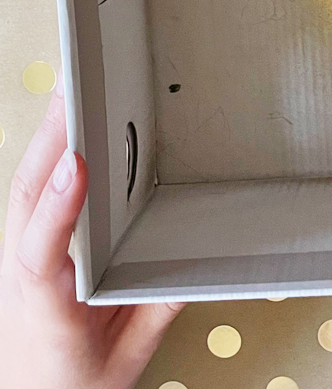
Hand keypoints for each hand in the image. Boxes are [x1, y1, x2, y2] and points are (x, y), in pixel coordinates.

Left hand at [0, 85, 182, 388]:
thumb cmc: (70, 387)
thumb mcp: (127, 360)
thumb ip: (159, 309)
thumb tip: (198, 260)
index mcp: (47, 311)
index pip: (43, 256)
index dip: (59, 208)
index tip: (77, 166)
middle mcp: (22, 281)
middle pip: (27, 200)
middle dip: (49, 139)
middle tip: (75, 88)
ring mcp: (15, 265)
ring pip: (23, 192)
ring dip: (44, 140)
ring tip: (70, 92)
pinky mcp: (22, 255)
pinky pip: (28, 197)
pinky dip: (44, 156)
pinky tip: (62, 129)